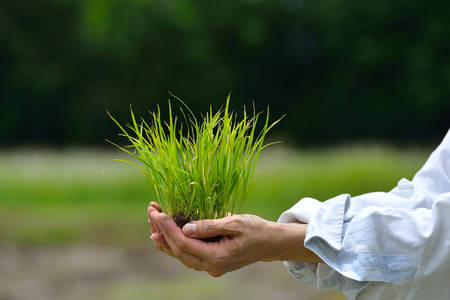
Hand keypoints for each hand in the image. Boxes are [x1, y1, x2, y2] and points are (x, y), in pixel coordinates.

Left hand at [148, 203, 321, 276]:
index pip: (184, 244)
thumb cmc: (256, 229)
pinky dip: (174, 244)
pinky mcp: (211, 262)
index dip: (168, 229)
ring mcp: (211, 267)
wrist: (271, 243)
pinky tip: (164, 235)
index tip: (158, 213)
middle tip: (150, 212)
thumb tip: (184, 228)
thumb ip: (209, 226)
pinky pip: (187, 255)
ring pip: (180, 255)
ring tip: (152, 221)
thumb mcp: (235, 223)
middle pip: (178, 251)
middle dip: (161, 231)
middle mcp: (212, 266)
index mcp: (218, 257)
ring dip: (165, 238)